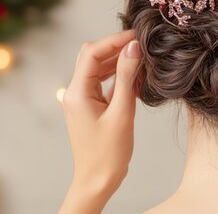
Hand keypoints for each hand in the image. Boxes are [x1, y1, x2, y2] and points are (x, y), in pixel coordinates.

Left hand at [59, 30, 140, 213]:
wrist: (97, 180)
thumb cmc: (108, 154)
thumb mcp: (122, 113)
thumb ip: (127, 77)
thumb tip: (133, 48)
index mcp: (77, 92)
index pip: (92, 53)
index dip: (114, 40)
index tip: (137, 36)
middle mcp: (75, 92)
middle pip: (92, 56)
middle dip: (115, 46)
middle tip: (141, 44)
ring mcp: (81, 98)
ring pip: (98, 67)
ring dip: (118, 61)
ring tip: (141, 59)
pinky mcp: (90, 105)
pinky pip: (102, 81)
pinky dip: (118, 76)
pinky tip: (135, 77)